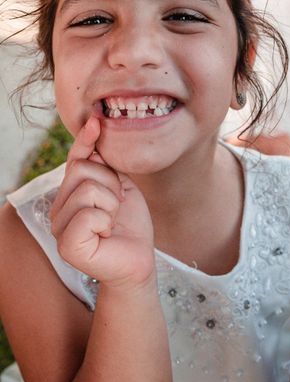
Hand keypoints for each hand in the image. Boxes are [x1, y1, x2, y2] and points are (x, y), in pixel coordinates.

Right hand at [50, 117, 155, 288]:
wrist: (138, 261)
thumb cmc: (130, 226)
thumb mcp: (121, 188)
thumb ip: (105, 165)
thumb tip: (95, 127)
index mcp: (71, 194)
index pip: (75, 160)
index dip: (86, 140)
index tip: (97, 121)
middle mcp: (59, 208)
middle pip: (83, 170)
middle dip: (112, 185)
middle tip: (117, 206)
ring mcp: (59, 227)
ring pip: (88, 190)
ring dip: (112, 205)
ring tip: (112, 222)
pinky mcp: (67, 245)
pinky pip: (89, 214)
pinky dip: (106, 221)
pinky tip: (107, 234)